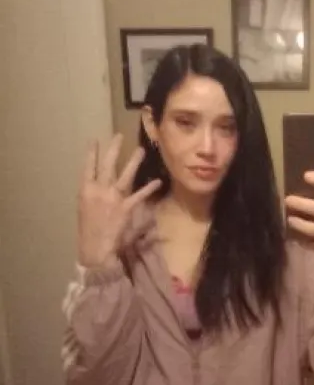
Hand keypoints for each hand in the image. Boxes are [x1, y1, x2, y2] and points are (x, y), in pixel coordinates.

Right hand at [77, 134, 160, 267]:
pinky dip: (149, 188)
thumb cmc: (88, 230)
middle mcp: (99, 190)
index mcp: (85, 190)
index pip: (87, 167)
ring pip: (125, 175)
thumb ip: (93, 194)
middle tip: (119, 136)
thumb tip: (100, 185)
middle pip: (107, 165)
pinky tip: (157, 181)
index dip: (91, 153)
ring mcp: (113, 198)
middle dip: (113, 149)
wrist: (95, 248)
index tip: (94, 140)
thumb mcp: (85, 209)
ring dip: (134, 162)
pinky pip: (140, 195)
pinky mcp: (126, 208)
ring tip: (141, 150)